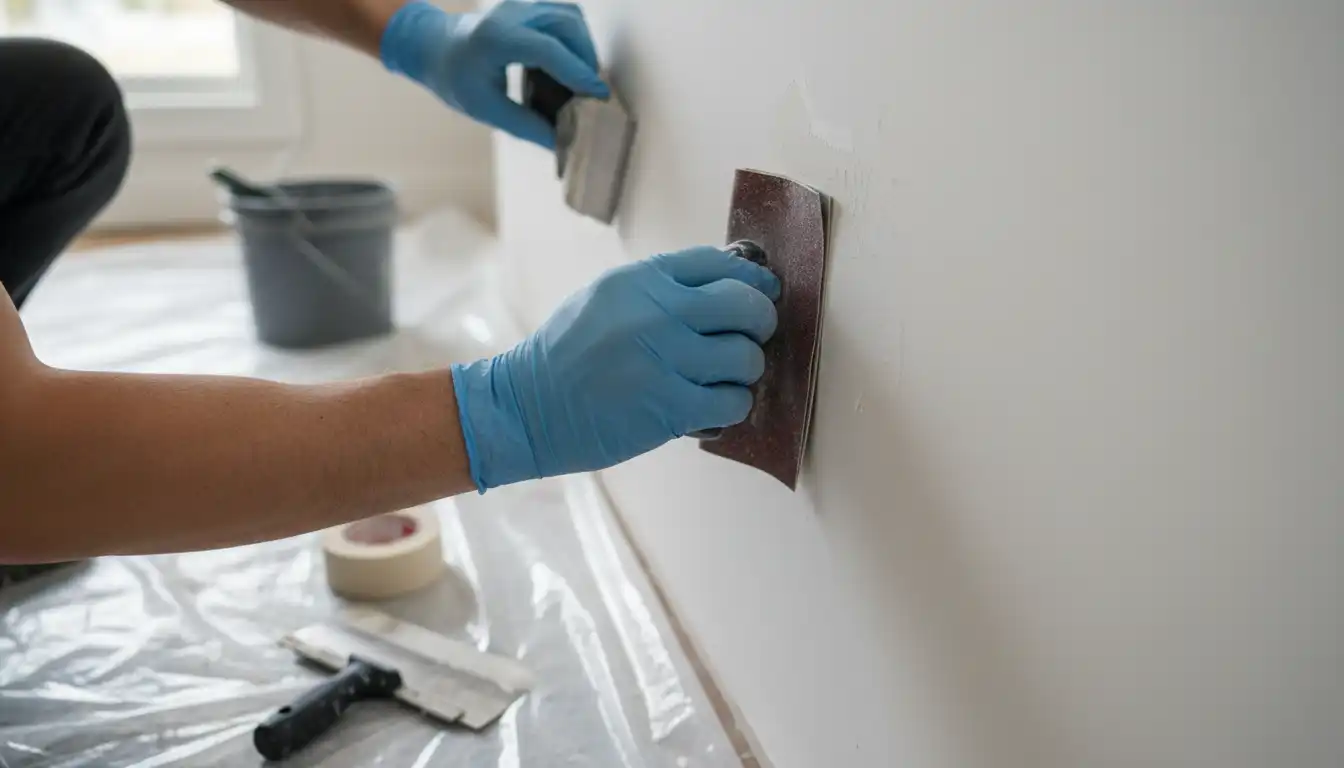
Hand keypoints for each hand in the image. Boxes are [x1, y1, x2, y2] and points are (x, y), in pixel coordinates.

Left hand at [381, 0, 608, 148]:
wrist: (435, 47)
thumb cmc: (456, 79)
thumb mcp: (486, 109)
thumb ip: (526, 126)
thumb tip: (563, 142)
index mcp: (495, 37)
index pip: (548, 50)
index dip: (577, 73)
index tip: (598, 96)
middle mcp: (511, 13)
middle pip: (567, 26)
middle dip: (586, 60)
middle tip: (591, 93)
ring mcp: (521, 4)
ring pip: (570, 17)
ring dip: (584, 48)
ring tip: (583, 80)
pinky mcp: (529, 6)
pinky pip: (564, 16)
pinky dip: (576, 40)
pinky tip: (572, 65)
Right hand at [451, 246, 781, 491]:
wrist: (526, 408)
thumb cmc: (566, 356)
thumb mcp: (605, 298)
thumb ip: (659, 289)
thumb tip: (726, 285)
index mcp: (641, 280)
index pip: (719, 263)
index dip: (752, 278)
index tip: (764, 292)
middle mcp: (657, 313)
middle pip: (747, 305)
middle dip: (760, 322)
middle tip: (751, 337)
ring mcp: (665, 361)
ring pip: (747, 357)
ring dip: (745, 371)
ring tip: (724, 378)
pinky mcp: (670, 408)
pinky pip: (733, 402)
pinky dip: (731, 406)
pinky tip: (712, 406)